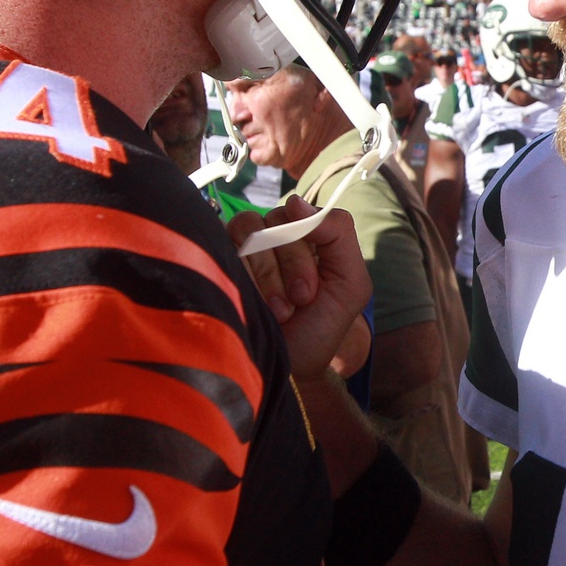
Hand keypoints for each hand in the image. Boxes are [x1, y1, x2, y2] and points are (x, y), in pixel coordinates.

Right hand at [228, 195, 371, 379]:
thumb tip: (295, 199)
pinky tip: (249, 302)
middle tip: (296, 304)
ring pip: (249, 230)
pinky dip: (242, 277)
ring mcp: (243, 245)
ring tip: (276, 311)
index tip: (309, 293)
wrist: (290, 367)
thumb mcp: (349, 283)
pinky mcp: (216, 259)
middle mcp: (274, 234)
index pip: (302, 213)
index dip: (304, 250)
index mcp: (307, 234)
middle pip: (276, 221)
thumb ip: (339, 234)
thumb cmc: (320, 326)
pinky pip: (223, 246)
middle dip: (290, 267)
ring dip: (265, 276)